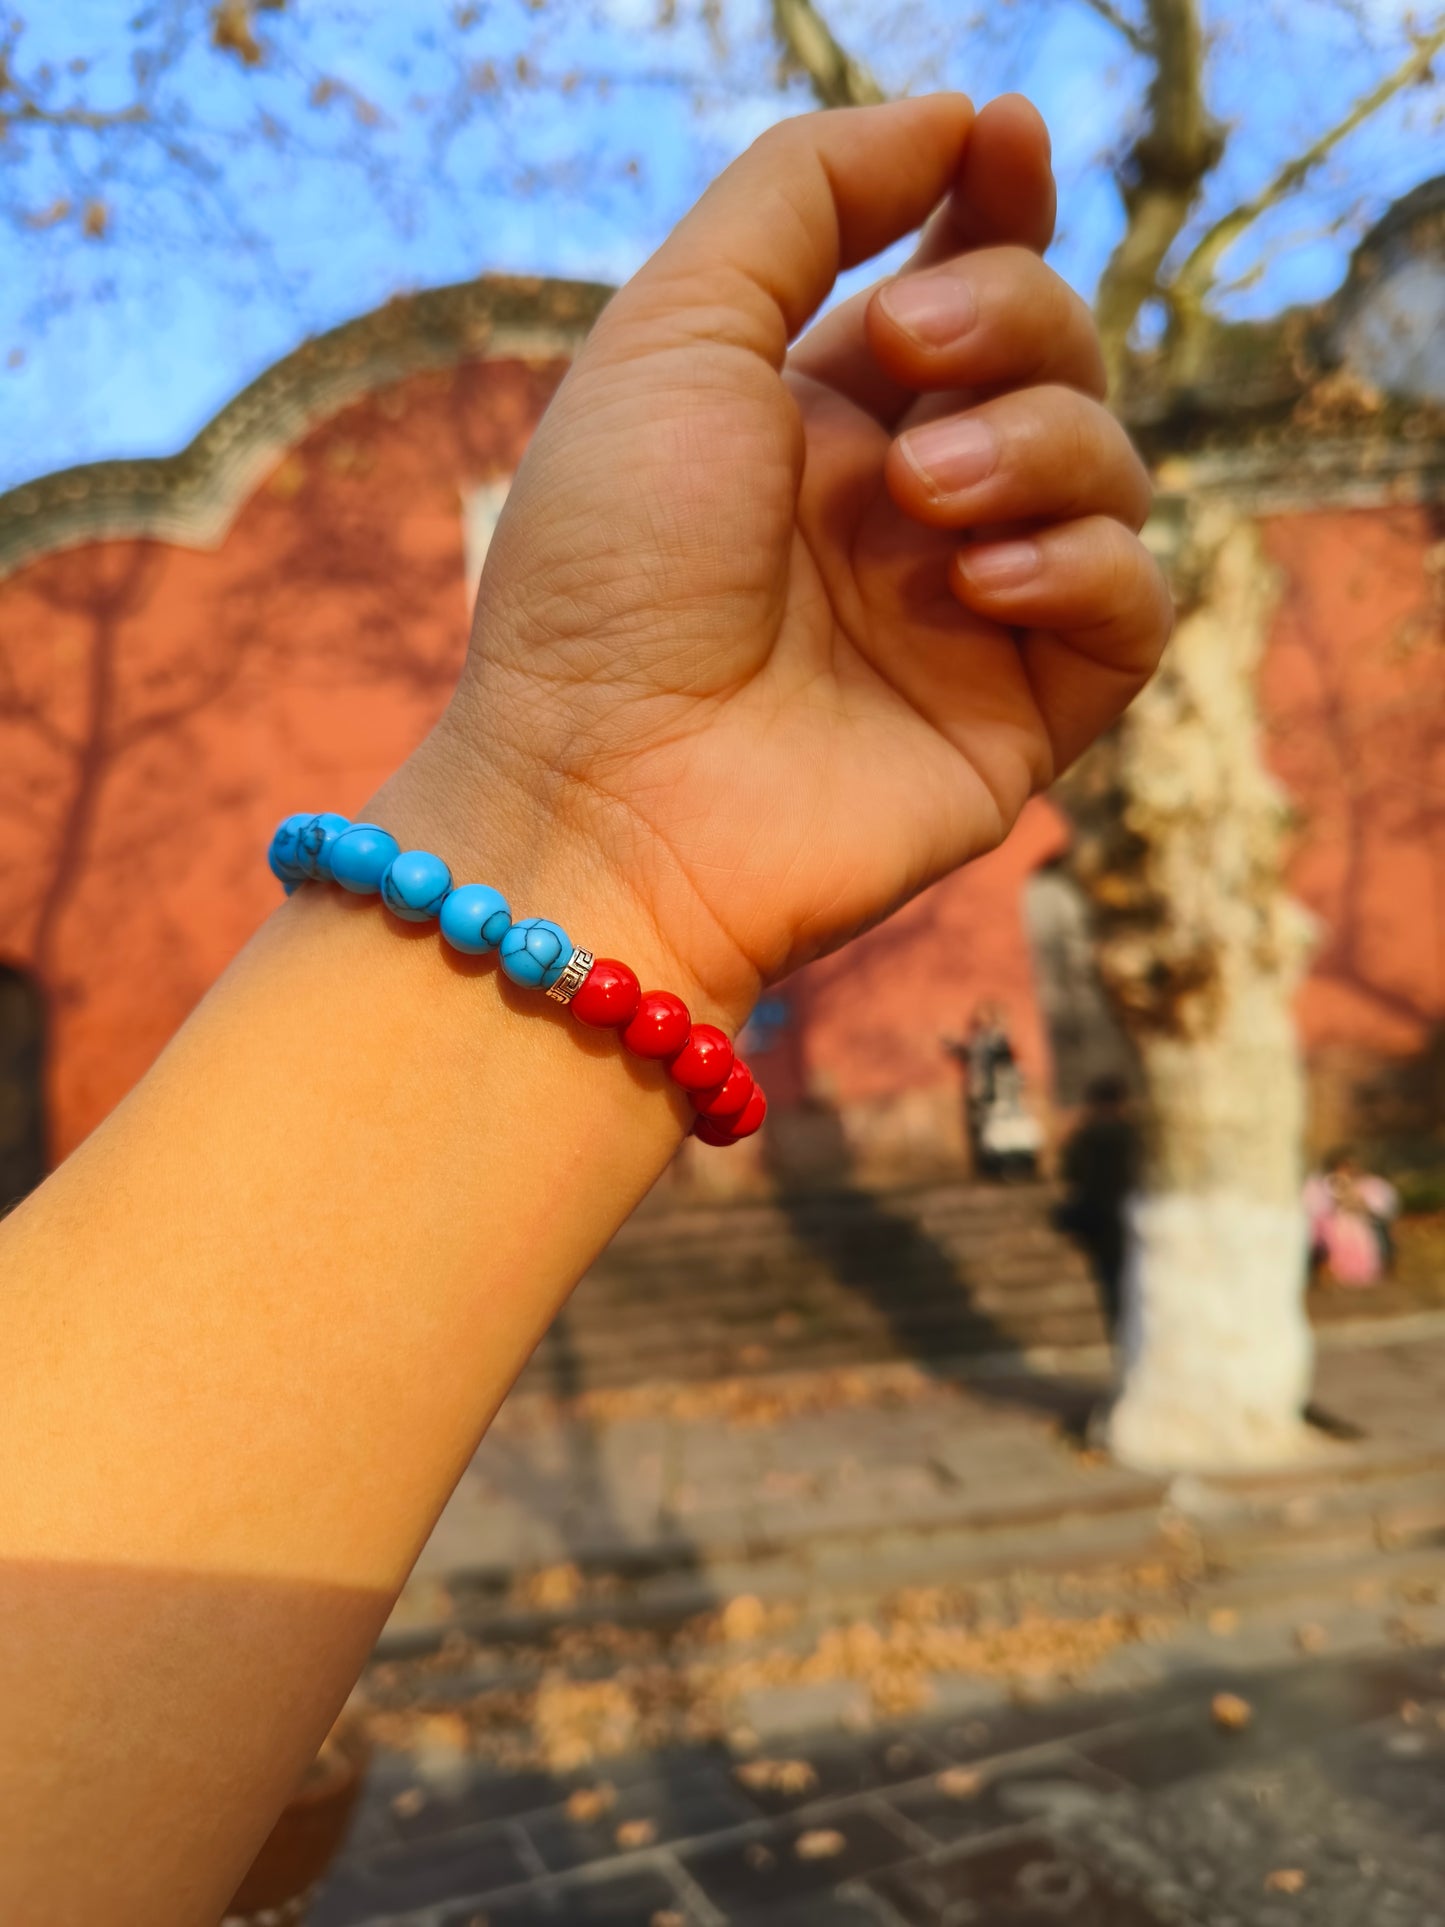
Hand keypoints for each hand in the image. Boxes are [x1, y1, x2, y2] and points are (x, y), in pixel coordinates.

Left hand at [418, 94, 1170, 1021]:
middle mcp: (906, 504)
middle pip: (1055, 349)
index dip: (1000, 200)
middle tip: (907, 354)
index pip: (962, 277)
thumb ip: (800, 199)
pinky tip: (982, 579)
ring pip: (1108, 465)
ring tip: (921, 497)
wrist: (608, 793)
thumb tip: (953, 118)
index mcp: (820, 413)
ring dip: (1037, 442)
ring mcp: (969, 612)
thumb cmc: (609, 570)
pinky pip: (1132, 605)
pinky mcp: (1023, 715)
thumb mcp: (675, 334)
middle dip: (1009, 315)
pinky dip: (1082, 564)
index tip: (1005, 141)